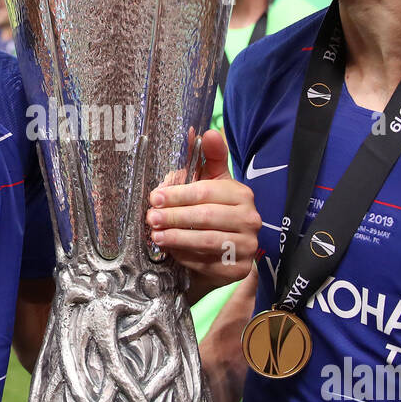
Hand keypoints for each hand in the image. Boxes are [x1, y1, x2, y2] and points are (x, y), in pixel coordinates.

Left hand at [145, 129, 258, 289]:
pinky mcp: (238, 269)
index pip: (206, 192)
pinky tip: (170, 251)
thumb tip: (207, 132)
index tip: (155, 197)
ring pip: (206, 241)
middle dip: (173, 217)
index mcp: (242, 194)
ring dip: (176, 238)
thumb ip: (210, 157)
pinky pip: (206, 262)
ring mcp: (247, 246)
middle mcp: (250, 219)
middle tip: (150, 218)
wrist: (226, 253)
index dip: (178, 194)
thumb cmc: (214, 212)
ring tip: (155, 235)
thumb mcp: (213, 183)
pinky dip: (185, 256)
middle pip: (205, 216)